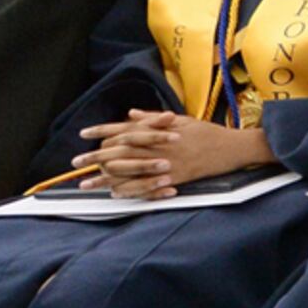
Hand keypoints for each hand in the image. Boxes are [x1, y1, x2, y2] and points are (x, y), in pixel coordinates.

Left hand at [79, 110, 271, 195]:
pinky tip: (114, 192)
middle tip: (76, 163)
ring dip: (104, 178)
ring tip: (86, 183)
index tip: (84, 134)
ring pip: (127, 171)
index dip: (102, 131)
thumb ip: (153, 118)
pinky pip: (145, 186)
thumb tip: (130, 115)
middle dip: (95, 157)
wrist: (232, 148)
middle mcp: (158, 146)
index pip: (123, 128)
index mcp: (158, 130)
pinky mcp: (173, 177)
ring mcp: (165, 163)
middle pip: (119, 151)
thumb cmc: (207, 133)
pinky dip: (128, 190)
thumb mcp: (181, 120)